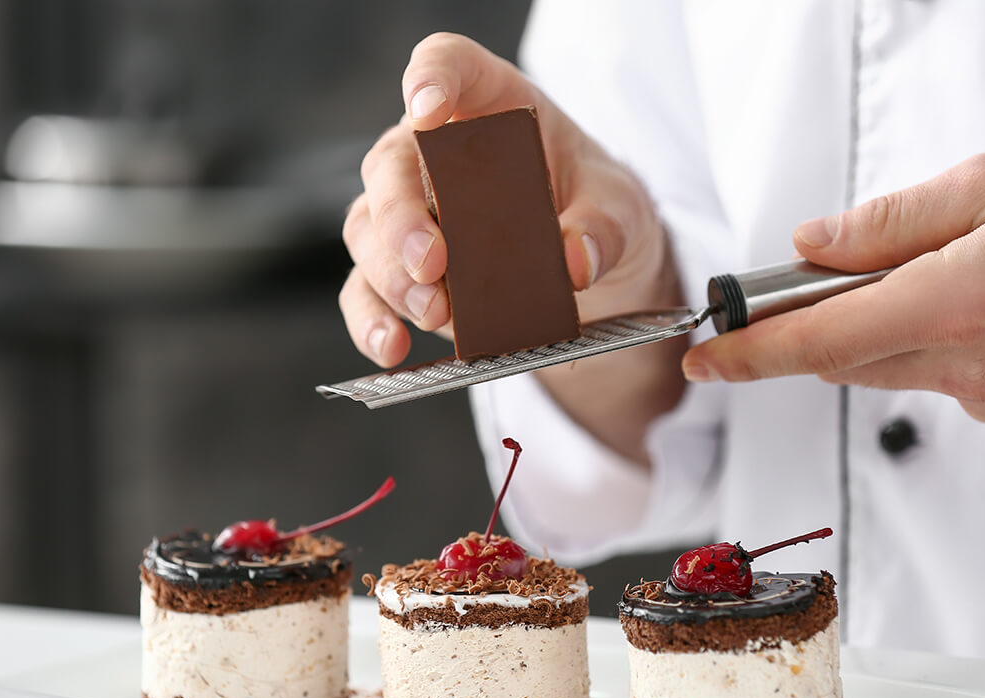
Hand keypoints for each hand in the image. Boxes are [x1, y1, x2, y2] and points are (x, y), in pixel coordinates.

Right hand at [338, 33, 674, 367]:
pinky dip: (372, 320)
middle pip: (390, 166)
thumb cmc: (593, 205)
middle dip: (402, 218)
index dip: (429, 78)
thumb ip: (603, 227)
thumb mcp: (619, 208)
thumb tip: (576, 263)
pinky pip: (365, 290)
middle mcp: (432, 151)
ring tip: (433, 312)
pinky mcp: (400, 269)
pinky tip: (392, 345)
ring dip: (391, 275)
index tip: (426, 110)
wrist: (585, 259)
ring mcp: (408, 210)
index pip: (447, 65)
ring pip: (367, 230)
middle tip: (433, 263)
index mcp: (489, 106)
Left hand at [681, 144, 984, 421]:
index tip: (704, 357)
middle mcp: (965, 364)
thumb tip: (813, 247)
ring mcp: (984, 392)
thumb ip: (888, 222)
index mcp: (955, 304)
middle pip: (841, 355)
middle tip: (813, 275)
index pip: (818, 339)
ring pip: (881, 365)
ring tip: (922, 268)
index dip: (750, 352)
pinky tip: (959, 297)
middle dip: (813, 319)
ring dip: (868, 324)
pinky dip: (914, 337)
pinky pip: (925, 374)